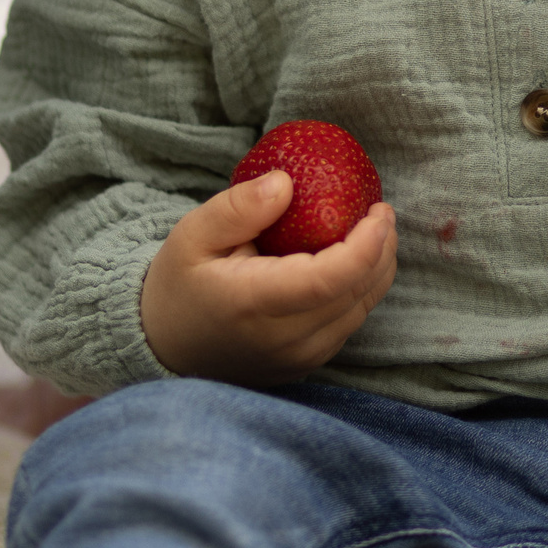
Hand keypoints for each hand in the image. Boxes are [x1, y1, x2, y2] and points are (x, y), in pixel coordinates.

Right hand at [138, 171, 395, 384]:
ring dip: (378, 268)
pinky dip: (362, 289)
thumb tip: (286, 183)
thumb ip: (237, 208)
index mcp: (254, 304)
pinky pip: (349, 323)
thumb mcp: (192, 234)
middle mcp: (284, 339)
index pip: (330, 279)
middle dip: (382, 248)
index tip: (379, 210)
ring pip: (361, 310)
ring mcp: (298, 358)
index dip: (367, 245)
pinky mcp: (306, 365)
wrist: (165, 345)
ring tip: (374, 230)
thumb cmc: (180, 283)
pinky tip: (355, 260)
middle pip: (357, 293)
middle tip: (380, 210)